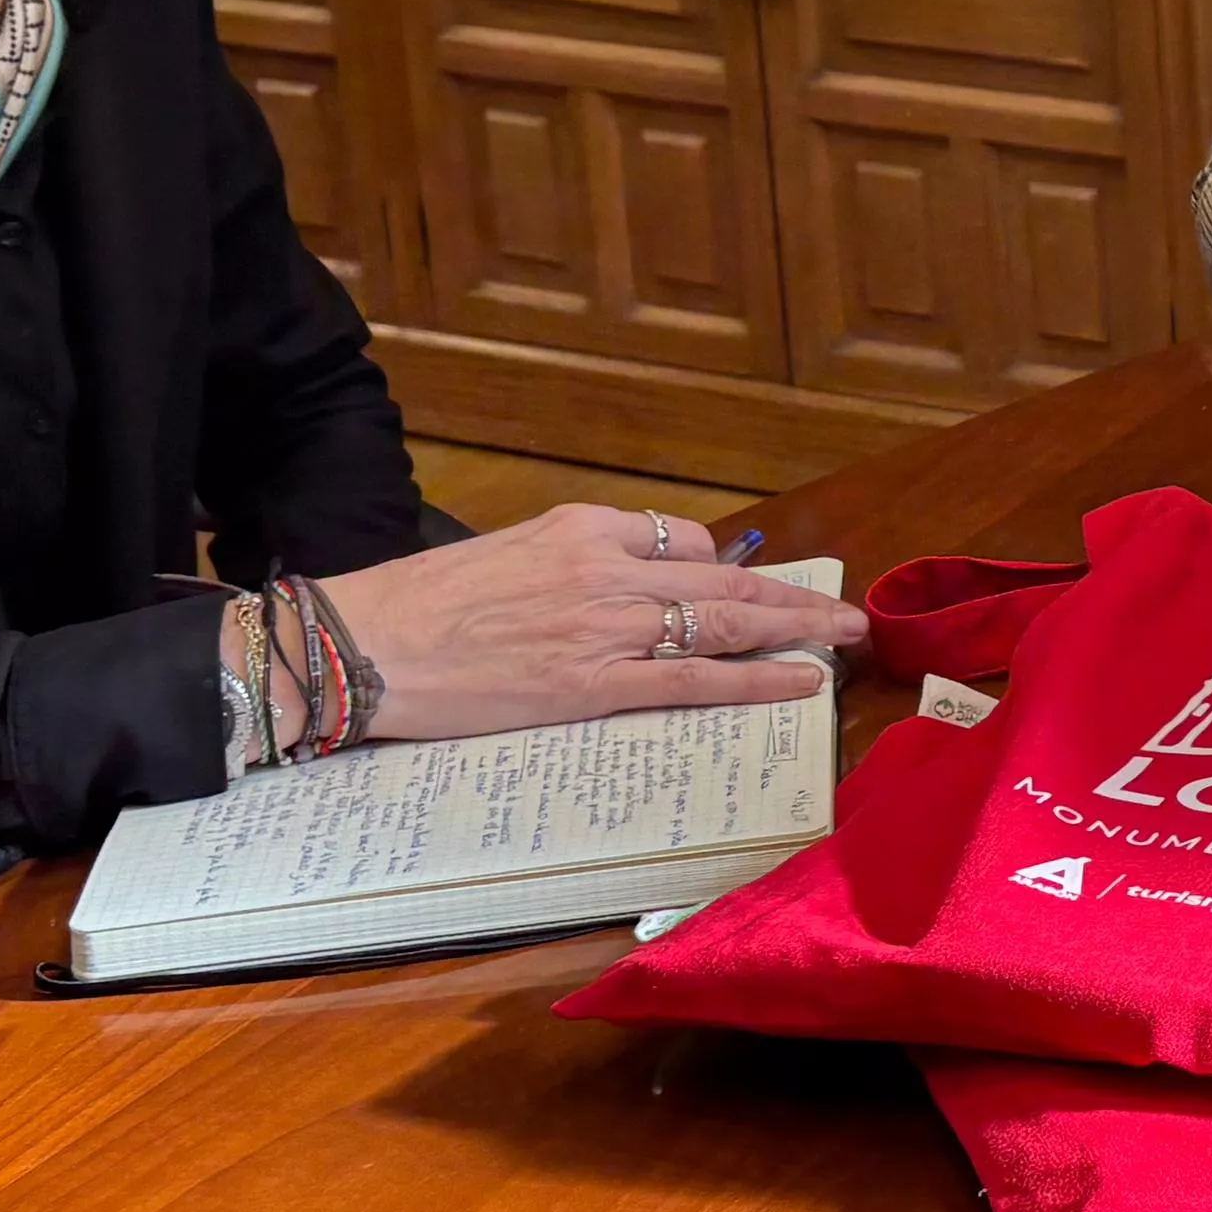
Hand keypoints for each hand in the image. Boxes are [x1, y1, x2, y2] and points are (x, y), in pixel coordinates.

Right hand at [317, 505, 866, 740]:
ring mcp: (606, 626)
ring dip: (795, 630)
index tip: (749, 590)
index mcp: (582, 527)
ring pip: (724, 623)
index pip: (683, 540)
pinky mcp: (594, 684)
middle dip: (792, 594)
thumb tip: (621, 588)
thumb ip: (572, 565)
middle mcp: (607, 568)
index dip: (724, 570)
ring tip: (843, 640)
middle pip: (724, 577)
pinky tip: (799, 682)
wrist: (366, 643)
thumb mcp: (507, 554)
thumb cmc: (420, 603)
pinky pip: (696, 679)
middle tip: (846, 610)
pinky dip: (756, 680)